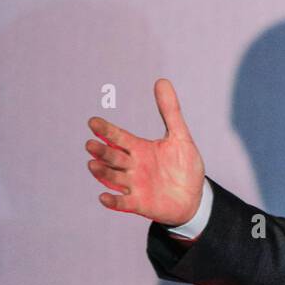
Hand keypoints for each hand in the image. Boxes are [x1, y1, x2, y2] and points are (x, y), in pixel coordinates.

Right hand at [86, 78, 204, 225]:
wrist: (194, 197)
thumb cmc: (184, 166)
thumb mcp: (180, 136)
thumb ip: (170, 110)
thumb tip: (162, 81)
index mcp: (139, 148)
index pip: (118, 136)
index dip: (106, 130)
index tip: (93, 122)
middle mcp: (133, 166)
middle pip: (113, 156)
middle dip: (102, 151)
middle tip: (90, 144)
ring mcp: (134, 185)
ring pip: (113, 177)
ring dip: (102, 172)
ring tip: (92, 164)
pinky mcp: (139, 204)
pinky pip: (123, 203)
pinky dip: (113, 200)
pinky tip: (104, 197)